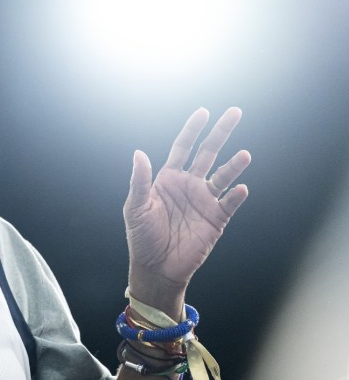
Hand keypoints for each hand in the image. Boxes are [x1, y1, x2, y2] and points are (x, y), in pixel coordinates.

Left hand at [124, 108, 250, 314]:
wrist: (156, 267)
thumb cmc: (142, 237)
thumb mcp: (135, 207)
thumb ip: (139, 181)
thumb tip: (139, 153)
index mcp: (168, 179)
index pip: (183, 147)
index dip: (193, 129)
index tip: (203, 112)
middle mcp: (189, 185)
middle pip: (208, 153)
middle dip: (220, 133)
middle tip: (235, 112)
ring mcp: (204, 201)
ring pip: (224, 176)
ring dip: (234, 165)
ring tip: (244, 155)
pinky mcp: (216, 219)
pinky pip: (230, 203)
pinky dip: (237, 195)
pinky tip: (241, 189)